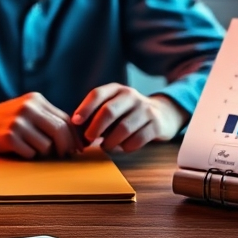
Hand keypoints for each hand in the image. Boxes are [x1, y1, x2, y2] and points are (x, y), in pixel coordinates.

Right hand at [0, 93, 80, 158]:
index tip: (79, 149)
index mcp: (36, 100)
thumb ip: (47, 119)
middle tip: (64, 156)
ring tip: (29, 147)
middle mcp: (28, 107)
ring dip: (41, 152)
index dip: (74, 137)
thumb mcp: (26, 111)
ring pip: (46, 146)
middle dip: (65, 147)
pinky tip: (17, 149)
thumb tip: (75, 138)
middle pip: (60, 132)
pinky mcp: (9, 136)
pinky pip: (30, 154)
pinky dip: (27, 155)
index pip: (65, 119)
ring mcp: (18, 121)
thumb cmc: (4, 120)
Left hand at [71, 84, 188, 153]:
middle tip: (88, 139)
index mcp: (116, 89)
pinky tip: (122, 147)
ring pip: (123, 128)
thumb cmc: (128, 114)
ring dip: (110, 141)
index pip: (97, 94)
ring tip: (105, 146)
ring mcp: (145, 109)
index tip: (75, 122)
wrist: (162, 114)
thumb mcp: (114, 106)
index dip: (85, 108)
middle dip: (95, 128)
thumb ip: (96, 115)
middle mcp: (131, 96)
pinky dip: (126, 147)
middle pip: (109, 111)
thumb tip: (76, 130)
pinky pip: (137, 139)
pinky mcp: (156, 124)